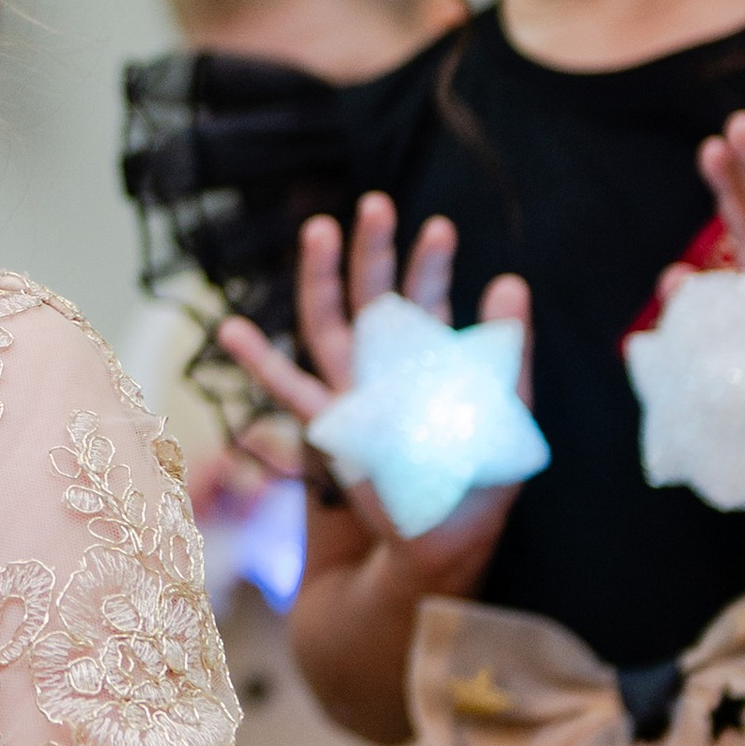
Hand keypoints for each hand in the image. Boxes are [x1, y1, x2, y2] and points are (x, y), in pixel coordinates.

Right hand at [215, 194, 533, 596]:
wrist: (442, 541)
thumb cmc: (476, 479)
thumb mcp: (504, 411)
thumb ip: (505, 352)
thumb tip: (511, 282)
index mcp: (427, 360)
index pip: (426, 298)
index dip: (431, 265)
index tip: (440, 229)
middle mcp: (385, 367)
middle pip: (373, 296)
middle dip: (374, 251)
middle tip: (376, 204)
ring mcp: (353, 393)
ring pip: (329, 326)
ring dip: (322, 279)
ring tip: (321, 230)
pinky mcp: (331, 425)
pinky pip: (288, 389)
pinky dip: (259, 359)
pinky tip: (232, 328)